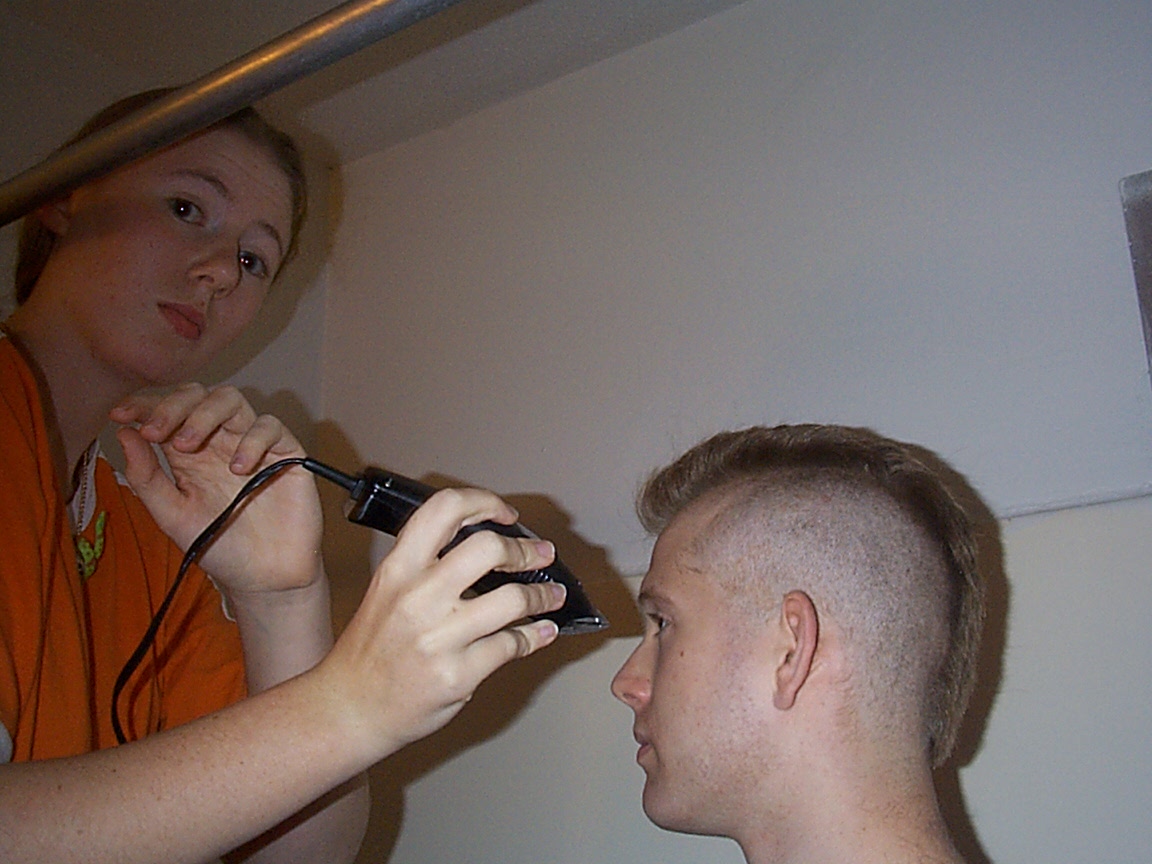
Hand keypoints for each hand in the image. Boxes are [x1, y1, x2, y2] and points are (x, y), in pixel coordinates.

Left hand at [111, 383, 322, 595]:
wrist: (263, 578)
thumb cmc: (220, 546)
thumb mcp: (171, 515)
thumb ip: (146, 477)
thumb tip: (123, 433)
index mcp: (191, 452)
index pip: (168, 411)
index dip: (145, 405)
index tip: (120, 415)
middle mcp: (221, 441)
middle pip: (198, 395)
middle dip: (172, 406)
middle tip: (155, 432)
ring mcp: (253, 445)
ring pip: (231, 400)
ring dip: (204, 414)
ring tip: (188, 445)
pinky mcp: (286, 454)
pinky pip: (270, 427)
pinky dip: (251, 439)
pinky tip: (238, 468)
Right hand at [317, 486, 565, 758]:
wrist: (350, 709)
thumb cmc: (372, 649)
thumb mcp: (386, 590)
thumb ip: (426, 564)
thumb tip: (487, 543)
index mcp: (398, 568)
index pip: (444, 509)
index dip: (484, 502)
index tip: (506, 514)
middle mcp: (417, 597)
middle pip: (488, 548)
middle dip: (526, 550)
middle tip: (541, 555)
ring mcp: (438, 638)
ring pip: (513, 599)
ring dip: (543, 595)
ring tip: (553, 596)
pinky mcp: (458, 674)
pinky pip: (513, 645)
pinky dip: (537, 636)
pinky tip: (542, 631)